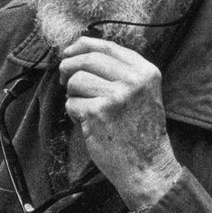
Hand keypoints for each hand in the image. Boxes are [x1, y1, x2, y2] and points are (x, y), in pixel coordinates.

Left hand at [58, 36, 182, 209]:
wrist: (147, 166)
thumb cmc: (140, 131)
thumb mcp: (142, 93)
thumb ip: (120, 72)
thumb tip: (80, 51)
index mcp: (146, 71)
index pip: (108, 46)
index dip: (83, 46)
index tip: (68, 52)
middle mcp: (134, 80)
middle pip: (88, 59)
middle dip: (69, 67)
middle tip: (64, 79)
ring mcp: (116, 95)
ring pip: (76, 80)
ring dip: (72, 94)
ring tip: (84, 107)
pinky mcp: (99, 112)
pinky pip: (71, 103)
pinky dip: (73, 112)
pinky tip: (87, 123)